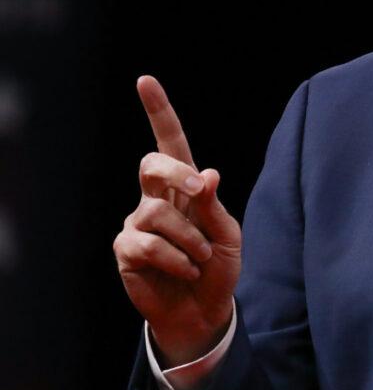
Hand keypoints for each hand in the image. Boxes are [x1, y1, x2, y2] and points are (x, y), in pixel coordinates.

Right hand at [113, 76, 242, 366]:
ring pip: (157, 213)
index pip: (170, 142)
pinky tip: (184, 270)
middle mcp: (156, 198)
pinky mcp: (126, 250)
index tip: (145, 81)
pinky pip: (147, 244)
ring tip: (200, 257)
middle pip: (152, 165)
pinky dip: (175, 259)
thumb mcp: (228, 232)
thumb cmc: (219, 265)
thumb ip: (214, 205)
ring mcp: (137, 222)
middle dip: (175, 172)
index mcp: (186, 185)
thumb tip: (207, 172)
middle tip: (199, 190)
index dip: (158, 111)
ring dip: (190, 238)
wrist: (204, 308)